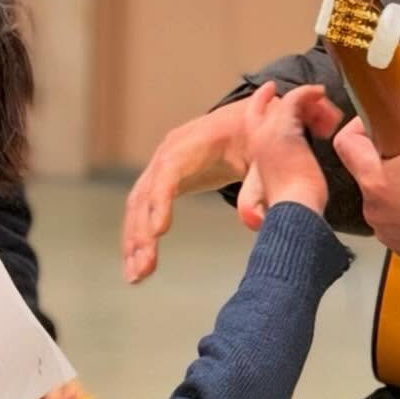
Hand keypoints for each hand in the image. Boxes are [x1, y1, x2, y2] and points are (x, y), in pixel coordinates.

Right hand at [122, 99, 253, 282]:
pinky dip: (138, 237)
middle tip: (143, 269)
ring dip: (133, 241)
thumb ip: (260, 186)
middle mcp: (168, 153)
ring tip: (135, 277)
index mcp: (194, 142)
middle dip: (141, 232)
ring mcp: (160, 167)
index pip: (169, 171)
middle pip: (145, 192)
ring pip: (137, 206)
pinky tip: (137, 266)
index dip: (161, 200)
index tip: (158, 232)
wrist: (248, 122)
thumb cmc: (259, 139)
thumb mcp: (266, 158)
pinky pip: (142, 210)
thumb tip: (254, 221)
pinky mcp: (160, 182)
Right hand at [235, 82, 339, 228]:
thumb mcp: (280, 186)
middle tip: (317, 105)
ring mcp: (269, 130)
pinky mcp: (284, 126)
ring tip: (329, 113)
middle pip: (272, 105)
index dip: (263, 101)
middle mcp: (259, 137)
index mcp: (258, 151)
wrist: (293, 208)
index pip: (254, 116)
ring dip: (309, 102)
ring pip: (287, 101)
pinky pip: (295, 98)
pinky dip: (308, 92)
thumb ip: (283, 172)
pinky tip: (320, 93)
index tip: (278, 94)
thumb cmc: (293, 205)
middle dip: (295, 103)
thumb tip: (290, 176)